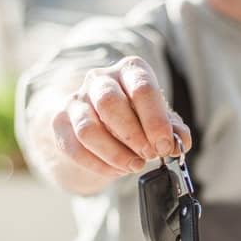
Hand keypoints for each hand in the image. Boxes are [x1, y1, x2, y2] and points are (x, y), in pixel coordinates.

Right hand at [51, 56, 191, 177]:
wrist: (101, 122)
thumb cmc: (135, 117)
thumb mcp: (158, 120)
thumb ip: (172, 129)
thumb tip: (180, 141)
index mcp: (129, 70)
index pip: (142, 88)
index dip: (155, 120)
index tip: (164, 145)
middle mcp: (100, 79)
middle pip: (109, 103)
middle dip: (133, 135)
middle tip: (148, 155)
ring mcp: (76, 100)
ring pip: (88, 129)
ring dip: (114, 153)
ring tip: (134, 166)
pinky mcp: (60, 122)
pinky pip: (75, 147)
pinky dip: (98, 164)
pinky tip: (116, 170)